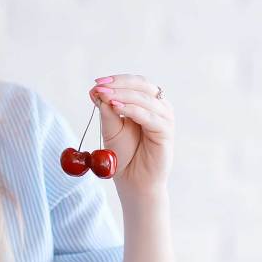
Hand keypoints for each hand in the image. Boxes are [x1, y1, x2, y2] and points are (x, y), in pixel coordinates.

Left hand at [90, 74, 174, 198]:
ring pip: (145, 98)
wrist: (133, 181)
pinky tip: (116, 108)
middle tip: (100, 87)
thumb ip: (106, 110)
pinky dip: (132, 110)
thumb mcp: (111, 129)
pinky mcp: (166, 132)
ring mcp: (164, 118)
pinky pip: (149, 116)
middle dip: (119, 84)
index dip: (117, 80)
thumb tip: (95, 90)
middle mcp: (159, 107)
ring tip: (104, 96)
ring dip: (123, 95)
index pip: (134, 83)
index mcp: (147, 103)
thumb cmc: (124, 155)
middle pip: (142, 86)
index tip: (97, 83)